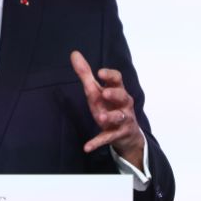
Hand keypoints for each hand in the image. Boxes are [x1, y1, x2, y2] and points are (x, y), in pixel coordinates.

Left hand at [70, 50, 144, 169]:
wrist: (127, 135)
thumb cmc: (110, 107)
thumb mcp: (96, 91)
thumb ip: (85, 74)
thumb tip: (74, 53)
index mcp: (118, 91)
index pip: (118, 80)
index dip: (110, 76)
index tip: (100, 72)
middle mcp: (123, 105)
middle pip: (124, 97)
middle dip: (115, 94)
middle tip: (105, 93)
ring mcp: (122, 121)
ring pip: (120, 118)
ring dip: (111, 117)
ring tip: (101, 118)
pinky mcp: (116, 135)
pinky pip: (107, 139)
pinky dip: (97, 142)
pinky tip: (87, 147)